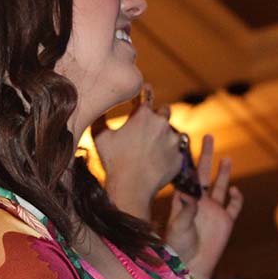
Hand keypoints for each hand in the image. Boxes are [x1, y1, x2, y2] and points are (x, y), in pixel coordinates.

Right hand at [93, 84, 182, 220]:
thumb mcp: (100, 135)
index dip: (145, 92)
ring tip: (154, 146)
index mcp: (143, 114)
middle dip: (159, 115)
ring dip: (166, 135)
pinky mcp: (180, 157)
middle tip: (149, 125)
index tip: (146, 90)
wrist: (131, 187)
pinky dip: (171, 153)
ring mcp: (173, 141)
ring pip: (173, 132)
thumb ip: (99, 116)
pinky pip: (178, 151)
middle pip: (165, 111)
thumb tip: (97, 105)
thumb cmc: (114, 161)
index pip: (148, 94)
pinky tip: (159, 160)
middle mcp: (162, 123)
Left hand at [164, 134, 243, 278]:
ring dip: (224, 172)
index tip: (187, 140)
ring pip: (220, 186)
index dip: (188, 158)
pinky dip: (237, 198)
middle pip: (203, 173)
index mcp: (184, 199)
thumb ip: (186, 209)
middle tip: (209, 136)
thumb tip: (189, 193)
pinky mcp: (226, 221)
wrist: (192, 264)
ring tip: (226, 158)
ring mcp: (213, 210)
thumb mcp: (179, 226)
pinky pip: (233, 206)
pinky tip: (236, 191)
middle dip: (206, 155)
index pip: (187, 174)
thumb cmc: (179, 245)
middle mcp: (198, 201)